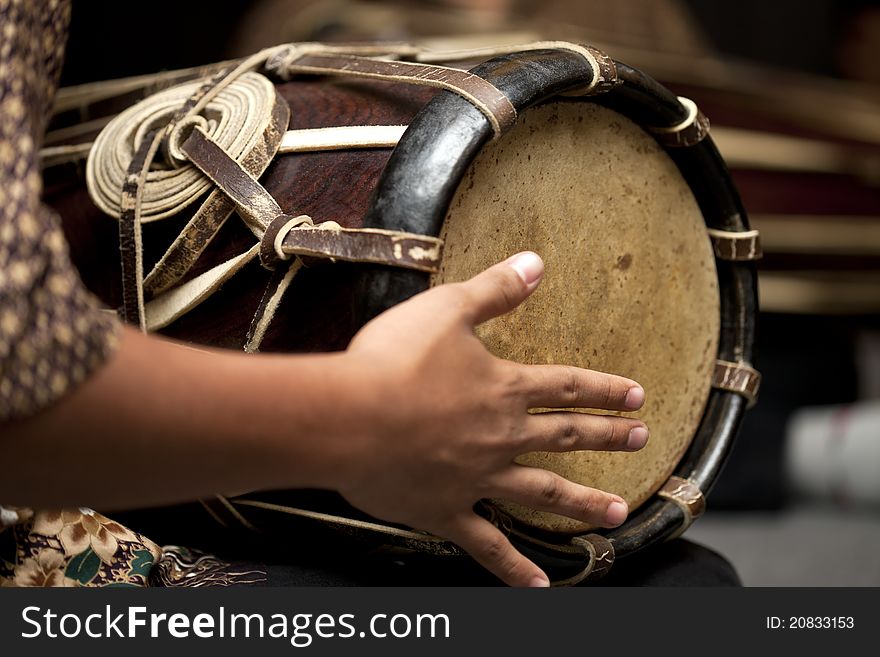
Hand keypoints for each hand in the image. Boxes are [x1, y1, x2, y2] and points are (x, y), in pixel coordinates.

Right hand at [338, 252, 647, 586]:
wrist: (348, 418)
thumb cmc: (392, 360)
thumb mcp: (447, 309)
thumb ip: (495, 290)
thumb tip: (537, 263)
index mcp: (503, 389)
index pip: (567, 386)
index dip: (604, 389)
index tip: (637, 396)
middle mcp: (501, 437)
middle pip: (566, 437)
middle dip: (607, 437)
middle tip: (642, 440)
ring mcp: (478, 479)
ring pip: (543, 493)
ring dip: (583, 504)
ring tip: (618, 515)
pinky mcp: (447, 511)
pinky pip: (488, 546)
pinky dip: (513, 568)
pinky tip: (537, 585)